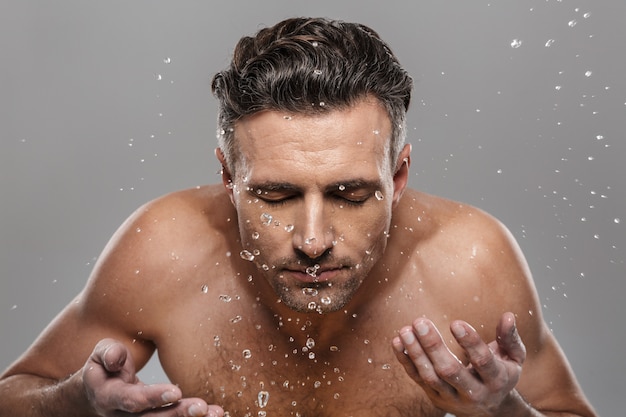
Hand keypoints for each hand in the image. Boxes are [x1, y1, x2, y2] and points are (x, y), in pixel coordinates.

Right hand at [82, 339, 223, 416]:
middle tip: (201, 408)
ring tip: (215, 413)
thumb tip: (115, 358)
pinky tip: (214, 414)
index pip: (131, 400)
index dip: (153, 397)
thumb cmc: (105, 367)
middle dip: (178, 414)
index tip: (176, 391)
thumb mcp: (100, 355)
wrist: (99, 392)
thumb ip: (108, 353)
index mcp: (109, 398)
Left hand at [392, 312, 526, 416]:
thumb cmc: (501, 373)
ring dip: (416, 352)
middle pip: (450, 371)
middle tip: (420, 321)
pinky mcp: (435, 398)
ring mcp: (452, 398)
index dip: (469, 342)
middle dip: (433, 346)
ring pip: (430, 377)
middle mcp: (474, 392)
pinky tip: (397, 342)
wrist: (491, 410)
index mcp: (496, 379)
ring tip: (405, 330)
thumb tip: (508, 316)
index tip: (455, 323)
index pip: (482, 361)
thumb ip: (509, 338)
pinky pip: (417, 379)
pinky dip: (406, 361)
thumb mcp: (513, 358)